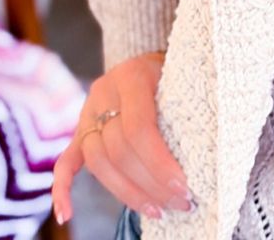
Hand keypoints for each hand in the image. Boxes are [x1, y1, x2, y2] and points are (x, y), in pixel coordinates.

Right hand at [52, 51, 192, 223]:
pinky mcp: (80, 130)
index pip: (139, 129)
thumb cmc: (177, 71)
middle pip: (118, 150)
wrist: (152, 59)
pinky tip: (66, 215)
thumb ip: (187, 109)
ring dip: (127, 194)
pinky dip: (63, 189)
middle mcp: (104, 92)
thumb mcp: (184, 77)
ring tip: (158, 211)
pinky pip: (66, 161)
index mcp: (132, 75)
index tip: (184, 188)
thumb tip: (210, 156)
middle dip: (151, 184)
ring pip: (98, 162)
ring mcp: (88, 112)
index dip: (159, 164)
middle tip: (181, 203)